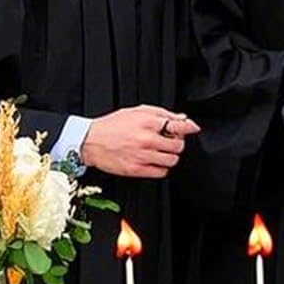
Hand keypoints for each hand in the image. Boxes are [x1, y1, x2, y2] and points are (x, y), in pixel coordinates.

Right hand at [80, 106, 199, 178]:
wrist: (90, 141)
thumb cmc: (112, 125)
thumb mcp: (137, 111)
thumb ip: (161, 114)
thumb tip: (181, 118)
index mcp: (148, 122)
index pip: (179, 127)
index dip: (189, 128)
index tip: (192, 129)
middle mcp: (147, 140)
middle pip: (178, 146)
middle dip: (177, 143)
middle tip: (170, 141)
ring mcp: (142, 156)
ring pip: (172, 160)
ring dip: (170, 156)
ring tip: (162, 152)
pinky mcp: (136, 170)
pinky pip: (161, 173)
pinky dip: (162, 168)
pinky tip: (155, 161)